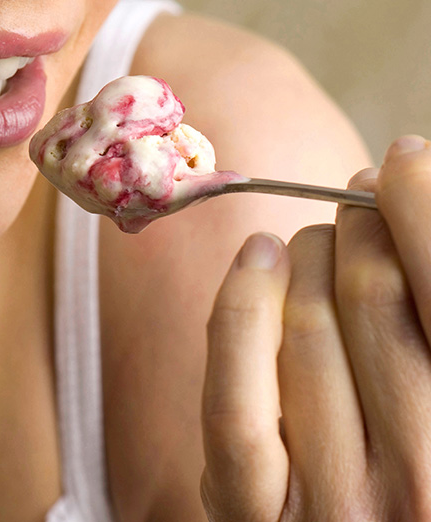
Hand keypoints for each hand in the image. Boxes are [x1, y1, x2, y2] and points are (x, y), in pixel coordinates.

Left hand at [200, 135, 430, 520]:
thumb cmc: (425, 464)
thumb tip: (411, 194)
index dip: (420, 205)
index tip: (403, 161)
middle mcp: (425, 478)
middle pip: (375, 294)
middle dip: (361, 224)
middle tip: (358, 199)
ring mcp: (337, 502)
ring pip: (306, 327)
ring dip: (305, 257)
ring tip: (319, 244)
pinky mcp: (254, 512)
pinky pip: (236, 394)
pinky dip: (240, 309)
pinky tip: (256, 257)